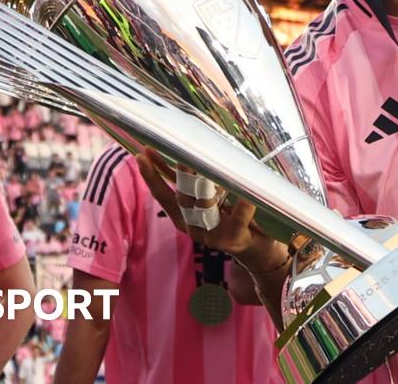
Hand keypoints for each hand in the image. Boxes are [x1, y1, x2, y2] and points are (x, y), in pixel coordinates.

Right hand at [135, 147, 284, 269]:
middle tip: (174, 148)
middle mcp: (193, 227)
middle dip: (177, 173)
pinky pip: (239, 220)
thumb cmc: (233, 219)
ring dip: (203, 186)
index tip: (141, 156)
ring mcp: (212, 235)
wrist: (256, 249)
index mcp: (184, 217)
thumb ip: (198, 182)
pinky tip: (247, 196)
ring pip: (205, 208)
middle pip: (182, 199)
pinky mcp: (234, 239)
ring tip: (197, 163)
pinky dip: (243, 208)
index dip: (152, 176)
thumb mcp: (211, 201)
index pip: (163, 195)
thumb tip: (187, 151)